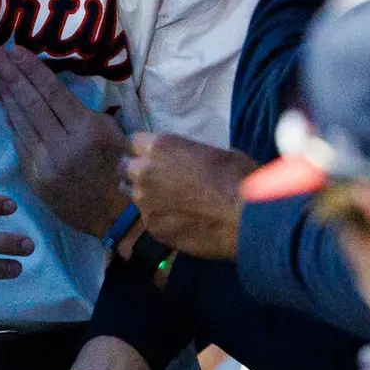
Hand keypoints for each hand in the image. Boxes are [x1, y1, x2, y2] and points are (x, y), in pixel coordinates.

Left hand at [0, 47, 128, 237]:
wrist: (115, 215)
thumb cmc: (120, 167)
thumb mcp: (112, 132)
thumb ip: (83, 112)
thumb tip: (54, 92)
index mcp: (86, 130)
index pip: (52, 92)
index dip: (32, 70)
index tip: (16, 51)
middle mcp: (62, 145)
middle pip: (31, 103)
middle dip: (12, 76)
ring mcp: (45, 163)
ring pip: (21, 122)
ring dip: (6, 95)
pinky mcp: (34, 178)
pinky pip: (20, 143)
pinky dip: (11, 122)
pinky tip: (4, 105)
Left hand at [121, 132, 253, 258]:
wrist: (245, 218)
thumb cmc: (237, 176)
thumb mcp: (210, 152)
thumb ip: (185, 155)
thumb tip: (184, 162)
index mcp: (159, 147)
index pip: (133, 142)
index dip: (143, 149)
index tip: (153, 155)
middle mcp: (144, 173)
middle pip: (124, 168)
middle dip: (135, 170)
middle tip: (154, 177)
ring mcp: (145, 203)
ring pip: (132, 194)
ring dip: (144, 194)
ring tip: (164, 200)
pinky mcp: (152, 228)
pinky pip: (148, 218)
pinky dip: (158, 217)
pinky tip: (177, 221)